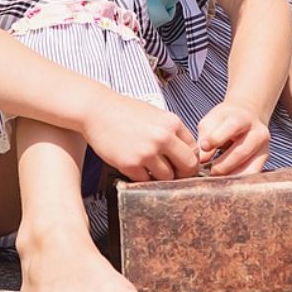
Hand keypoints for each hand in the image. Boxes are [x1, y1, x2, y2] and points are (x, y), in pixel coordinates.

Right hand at [83, 94, 198, 181]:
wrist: (97, 110)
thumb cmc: (125, 111)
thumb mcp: (156, 114)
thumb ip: (172, 132)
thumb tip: (187, 153)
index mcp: (172, 123)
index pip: (194, 150)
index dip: (189, 159)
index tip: (181, 162)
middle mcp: (162, 137)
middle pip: (188, 167)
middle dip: (182, 172)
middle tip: (173, 172)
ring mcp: (146, 152)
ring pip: (167, 178)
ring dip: (160, 176)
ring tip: (150, 166)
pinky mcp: (130, 164)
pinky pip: (145, 180)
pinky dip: (142, 177)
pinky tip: (136, 166)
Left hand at [197, 101, 269, 175]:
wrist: (246, 117)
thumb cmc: (224, 120)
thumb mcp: (212, 121)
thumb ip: (206, 136)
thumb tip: (203, 159)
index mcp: (244, 118)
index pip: (232, 127)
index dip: (216, 138)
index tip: (203, 147)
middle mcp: (258, 133)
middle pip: (241, 152)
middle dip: (221, 164)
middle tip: (208, 170)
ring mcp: (264, 148)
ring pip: (249, 168)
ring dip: (229, 176)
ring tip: (215, 176)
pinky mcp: (264, 161)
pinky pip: (252, 175)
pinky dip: (238, 180)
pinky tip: (226, 180)